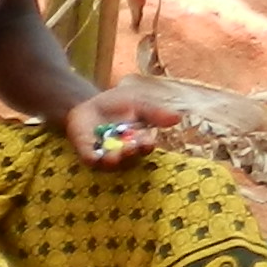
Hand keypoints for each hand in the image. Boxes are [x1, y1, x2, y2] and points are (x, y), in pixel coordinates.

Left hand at [59, 84, 183, 169]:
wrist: (89, 103)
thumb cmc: (117, 104)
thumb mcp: (138, 103)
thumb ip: (154, 112)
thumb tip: (178, 118)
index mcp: (139, 141)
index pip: (145, 146)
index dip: (146, 145)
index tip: (147, 141)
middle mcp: (125, 152)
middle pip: (130, 158)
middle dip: (131, 154)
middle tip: (131, 149)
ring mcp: (106, 155)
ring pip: (112, 163)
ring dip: (114, 160)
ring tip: (114, 156)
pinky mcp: (88, 155)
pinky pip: (91, 161)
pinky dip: (93, 160)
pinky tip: (95, 157)